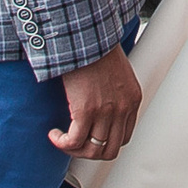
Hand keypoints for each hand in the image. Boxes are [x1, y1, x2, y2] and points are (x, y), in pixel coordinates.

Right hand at [49, 45, 141, 161]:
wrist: (86, 35)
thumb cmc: (97, 48)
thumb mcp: (118, 73)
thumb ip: (116, 94)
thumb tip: (101, 108)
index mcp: (132, 100)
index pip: (123, 137)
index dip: (104, 142)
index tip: (90, 137)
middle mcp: (122, 109)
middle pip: (109, 150)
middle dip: (90, 152)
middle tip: (75, 145)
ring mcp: (105, 111)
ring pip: (92, 151)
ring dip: (74, 150)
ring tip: (63, 140)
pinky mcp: (85, 110)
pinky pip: (74, 142)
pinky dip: (62, 143)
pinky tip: (54, 134)